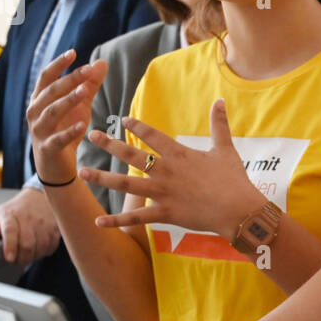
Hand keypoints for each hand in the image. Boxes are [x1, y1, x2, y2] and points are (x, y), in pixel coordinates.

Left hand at [0, 187, 61, 265]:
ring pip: (40, 247)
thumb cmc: (16, 209)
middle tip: (18, 261)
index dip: (10, 246)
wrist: (38, 198)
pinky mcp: (54, 228)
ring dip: (34, 256)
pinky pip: (51, 246)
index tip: (9, 258)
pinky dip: (45, 252)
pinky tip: (38, 250)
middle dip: (22, 258)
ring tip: (28, 256)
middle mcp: (28, 218)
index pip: (10, 231)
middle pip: (27, 244)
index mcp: (11, 215)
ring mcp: (43, 223)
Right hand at [26, 49, 106, 184]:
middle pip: (50, 92)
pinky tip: (82, 124)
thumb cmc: (65, 129)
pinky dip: (69, 131)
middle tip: (87, 70)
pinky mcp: (47, 148)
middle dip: (69, 80)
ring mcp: (39, 130)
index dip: (58, 64)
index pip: (46, 77)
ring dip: (68, 101)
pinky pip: (58, 138)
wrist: (55, 166)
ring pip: (51, 112)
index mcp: (40, 99)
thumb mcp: (79, 106)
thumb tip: (101, 62)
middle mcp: (35, 112)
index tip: (73, 52)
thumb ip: (89, 85)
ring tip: (84, 91)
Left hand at [83, 99, 263, 239]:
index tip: (122, 120)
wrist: (238, 209)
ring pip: (126, 185)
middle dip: (109, 144)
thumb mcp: (226, 149)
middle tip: (91, 135)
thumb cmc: (233, 180)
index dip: (136, 127)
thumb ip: (219, 124)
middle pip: (132, 155)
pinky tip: (97, 221)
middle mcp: (166, 171)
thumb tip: (220, 100)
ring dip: (102, 179)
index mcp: (180, 154)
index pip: (152, 136)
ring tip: (82, 172)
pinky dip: (116, 220)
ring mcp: (163, 193)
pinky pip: (136, 218)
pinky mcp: (165, 214)